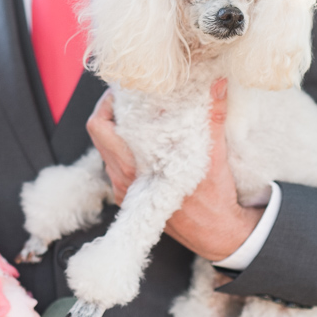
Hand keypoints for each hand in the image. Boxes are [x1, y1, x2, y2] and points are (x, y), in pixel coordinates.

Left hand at [86, 79, 263, 263]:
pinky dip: (125, 149)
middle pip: (99, 134)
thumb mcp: (213, 155)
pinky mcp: (130, 198)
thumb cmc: (212, 199)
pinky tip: (146, 142)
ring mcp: (124, 189)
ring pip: (107, 150)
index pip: (99, 127)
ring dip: (118, 131)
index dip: (106, 103)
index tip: (123, 89)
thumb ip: (212, 115)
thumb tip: (217, 83)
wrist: (216, 233)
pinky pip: (117, 165)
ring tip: (139, 115)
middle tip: (131, 97)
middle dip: (112, 112)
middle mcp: (122, 179)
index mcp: (133, 167)